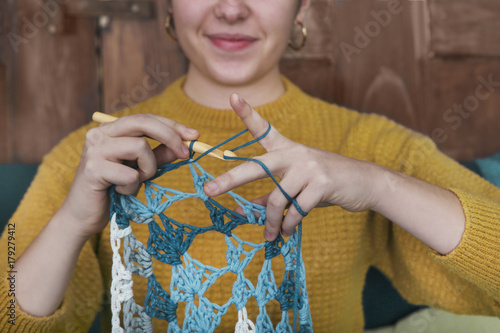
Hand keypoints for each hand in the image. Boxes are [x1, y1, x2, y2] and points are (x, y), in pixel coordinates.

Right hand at [60, 113, 199, 238]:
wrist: (83, 217)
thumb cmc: (114, 191)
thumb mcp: (141, 170)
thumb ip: (159, 155)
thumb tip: (184, 144)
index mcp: (111, 130)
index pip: (146, 118)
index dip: (172, 125)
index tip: (194, 135)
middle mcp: (100, 134)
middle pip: (143, 122)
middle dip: (170, 136)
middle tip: (186, 154)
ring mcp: (94, 150)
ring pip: (140, 147)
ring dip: (148, 170)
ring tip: (135, 183)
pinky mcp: (93, 169)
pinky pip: (131, 174)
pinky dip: (133, 188)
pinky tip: (120, 193)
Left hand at [204, 94, 381, 240]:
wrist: (364, 182)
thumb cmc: (325, 183)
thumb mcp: (298, 184)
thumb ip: (274, 193)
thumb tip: (252, 208)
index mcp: (287, 149)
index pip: (263, 129)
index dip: (247, 113)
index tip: (232, 97)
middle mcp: (295, 154)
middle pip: (257, 166)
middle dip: (231, 179)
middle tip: (209, 191)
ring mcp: (308, 167)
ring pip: (277, 198)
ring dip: (271, 221)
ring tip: (271, 234)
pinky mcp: (321, 183)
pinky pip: (297, 209)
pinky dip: (289, 224)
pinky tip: (288, 231)